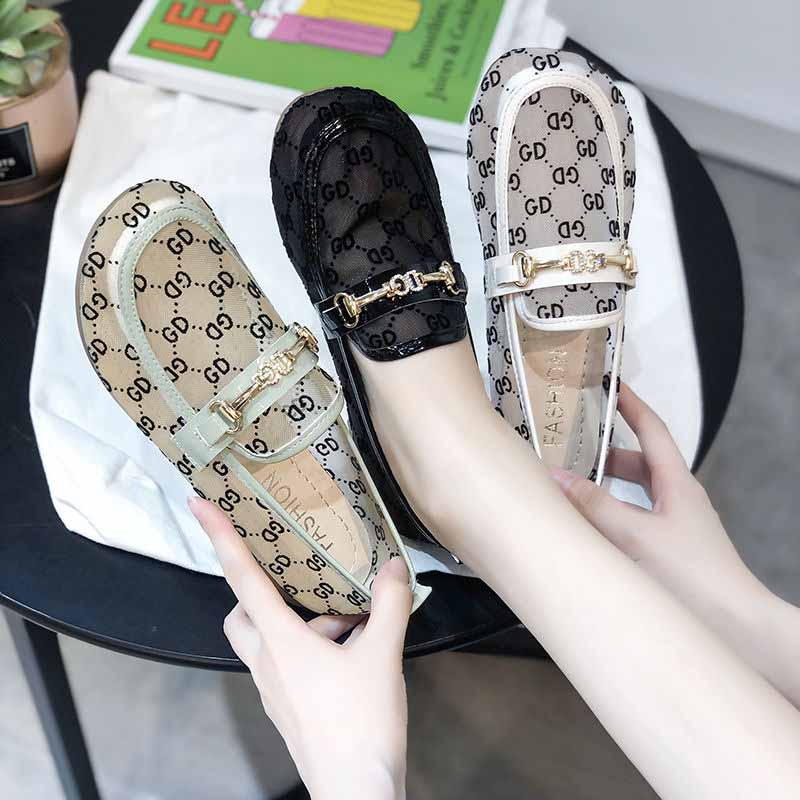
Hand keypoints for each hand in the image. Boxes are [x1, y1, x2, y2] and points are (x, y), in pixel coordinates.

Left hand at [190, 498, 410, 799]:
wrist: (355, 791)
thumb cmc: (360, 720)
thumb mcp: (382, 655)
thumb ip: (389, 605)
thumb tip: (394, 566)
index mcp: (281, 640)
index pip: (243, 576)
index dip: (220, 536)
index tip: (198, 504)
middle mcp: (268, 661)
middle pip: (242, 615)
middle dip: (260, 592)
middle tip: (297, 581)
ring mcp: (275, 689)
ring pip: (269, 640)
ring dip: (302, 623)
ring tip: (355, 621)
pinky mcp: (288, 708)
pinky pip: (288, 664)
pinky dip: (313, 648)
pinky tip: (356, 653)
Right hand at [551, 382, 799, 705]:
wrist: (735, 628)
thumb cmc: (694, 578)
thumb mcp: (636, 535)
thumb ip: (594, 506)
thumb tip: (556, 477)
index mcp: (677, 484)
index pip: (652, 431)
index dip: (631, 405)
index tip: (611, 384)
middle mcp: (678, 500)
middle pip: (639, 463)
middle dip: (606, 453)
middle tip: (574, 447)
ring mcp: (675, 527)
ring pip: (635, 495)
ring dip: (606, 488)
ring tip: (573, 489)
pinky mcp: (669, 552)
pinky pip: (634, 521)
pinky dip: (611, 517)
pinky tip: (591, 532)